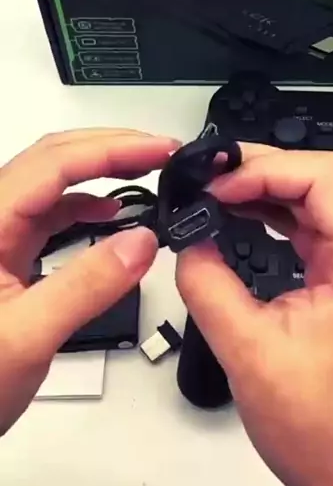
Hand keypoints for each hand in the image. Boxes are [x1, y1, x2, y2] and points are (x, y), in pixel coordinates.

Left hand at [0, 128, 178, 435]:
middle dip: (111, 147)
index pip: (54, 163)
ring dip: (99, 170)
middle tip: (162, 153)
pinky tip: (109, 211)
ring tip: (146, 171)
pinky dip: (84, 203)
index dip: (112, 148)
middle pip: (52, 159)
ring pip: (51, 183)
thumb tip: (141, 243)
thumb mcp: (26, 338)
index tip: (159, 151)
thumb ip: (86, 287)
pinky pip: (48, 213)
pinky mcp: (4, 256)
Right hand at [177, 146, 332, 485]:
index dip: (265, 168)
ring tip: (218, 195)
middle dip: (261, 173)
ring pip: (319, 204)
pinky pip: (318, 233)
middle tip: (211, 179)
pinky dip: (279, 221)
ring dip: (267, 195)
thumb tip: (188, 243)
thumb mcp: (250, 351)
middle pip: (321, 182)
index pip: (323, 177)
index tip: (221, 184)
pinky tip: (244, 219)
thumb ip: (209, 284)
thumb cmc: (330, 433)